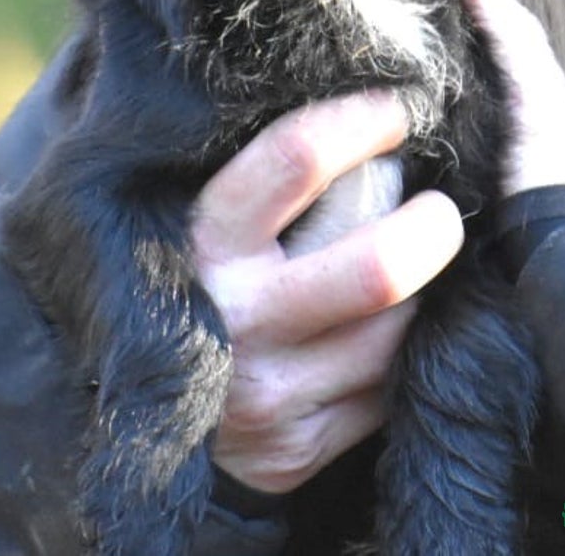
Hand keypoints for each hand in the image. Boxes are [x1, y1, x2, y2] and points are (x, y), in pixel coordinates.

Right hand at [191, 93, 463, 493]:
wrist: (125, 408)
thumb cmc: (183, 274)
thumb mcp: (198, 212)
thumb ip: (262, 170)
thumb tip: (358, 111)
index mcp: (204, 241)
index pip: (297, 159)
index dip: (361, 123)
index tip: (395, 112)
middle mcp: (235, 320)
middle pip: (379, 267)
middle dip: (430, 227)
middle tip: (438, 207)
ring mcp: (268, 396)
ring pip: (394, 333)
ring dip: (415, 295)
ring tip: (403, 269)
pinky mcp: (294, 452)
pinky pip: (383, 392)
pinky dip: (393, 356)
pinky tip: (377, 331)